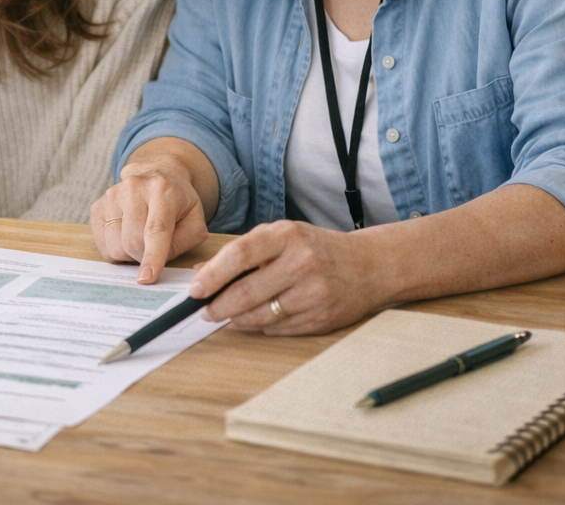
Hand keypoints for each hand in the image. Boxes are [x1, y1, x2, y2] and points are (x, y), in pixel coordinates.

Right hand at [90, 138, 215, 283]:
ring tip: (141, 241)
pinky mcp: (97, 206)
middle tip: (154, 251)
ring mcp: (112, 195)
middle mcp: (134, 187)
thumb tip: (157, 263)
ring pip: (115, 246)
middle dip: (144, 257)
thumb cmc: (179, 205)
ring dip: (130, 255)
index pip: (156, 229)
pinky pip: (102, 244)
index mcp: (163, 190)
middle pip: (132, 241)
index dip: (152, 256)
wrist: (157, 175)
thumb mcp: (195, 223)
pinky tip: (126, 236)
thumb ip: (182, 243)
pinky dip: (116, 249)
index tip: (147, 278)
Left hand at [189, 220, 379, 335]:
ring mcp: (314, 293)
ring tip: (227, 315)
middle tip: (205, 311)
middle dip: (218, 306)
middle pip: (247, 292)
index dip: (212, 276)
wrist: (369, 266)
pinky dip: (262, 326)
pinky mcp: (321, 319)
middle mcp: (302, 263)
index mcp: (288, 236)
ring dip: (237, 319)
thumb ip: (243, 251)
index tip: (195, 290)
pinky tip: (259, 318)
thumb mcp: (282, 237)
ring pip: (260, 316)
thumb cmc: (317, 248)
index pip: (240, 255)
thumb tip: (201, 273)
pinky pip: (279, 329)